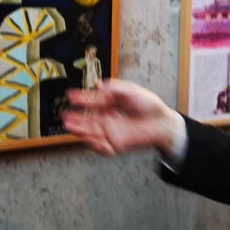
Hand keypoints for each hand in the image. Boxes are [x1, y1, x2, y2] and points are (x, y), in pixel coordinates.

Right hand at [62, 78, 178, 155]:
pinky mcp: (117, 143)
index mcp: (109, 103)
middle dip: (76, 118)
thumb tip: (98, 84)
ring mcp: (111, 131)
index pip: (91, 101)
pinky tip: (88, 138)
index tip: (71, 95)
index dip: (81, 99)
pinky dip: (94, 144)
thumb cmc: (149, 105)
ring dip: (80, 130)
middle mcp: (108, 117)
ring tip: (71, 126)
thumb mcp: (131, 90)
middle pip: (87, 119)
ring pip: (91, 132)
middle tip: (66, 115)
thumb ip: (114, 88)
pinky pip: (102, 146)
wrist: (163, 122)